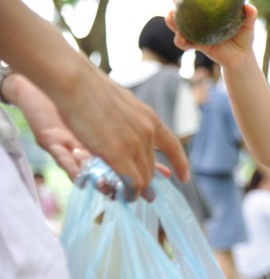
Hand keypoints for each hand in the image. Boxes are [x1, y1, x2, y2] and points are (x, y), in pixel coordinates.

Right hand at [0, 0, 189, 196]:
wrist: (75, 82)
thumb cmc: (89, 90)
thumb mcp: (120, 106)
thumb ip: (130, 122)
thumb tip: (131, 134)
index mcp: (150, 119)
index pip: (173, 146)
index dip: (180, 164)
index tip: (184, 178)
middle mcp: (147, 133)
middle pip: (152, 168)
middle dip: (146, 183)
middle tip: (139, 194)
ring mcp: (135, 144)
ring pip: (143, 177)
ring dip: (136, 189)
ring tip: (128, 196)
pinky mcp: (119, 154)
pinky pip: (132, 182)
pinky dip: (130, 192)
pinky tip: (125, 196)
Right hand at [165, 2, 258, 69]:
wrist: (241, 57)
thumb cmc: (244, 38)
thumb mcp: (248, 25)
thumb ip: (250, 15)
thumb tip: (249, 7)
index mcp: (209, 13)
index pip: (196, 0)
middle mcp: (200, 23)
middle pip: (182, 11)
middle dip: (176, 2)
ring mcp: (196, 34)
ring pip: (179, 27)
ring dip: (172, 22)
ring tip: (171, 17)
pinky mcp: (197, 46)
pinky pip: (185, 44)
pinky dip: (181, 41)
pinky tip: (181, 38)